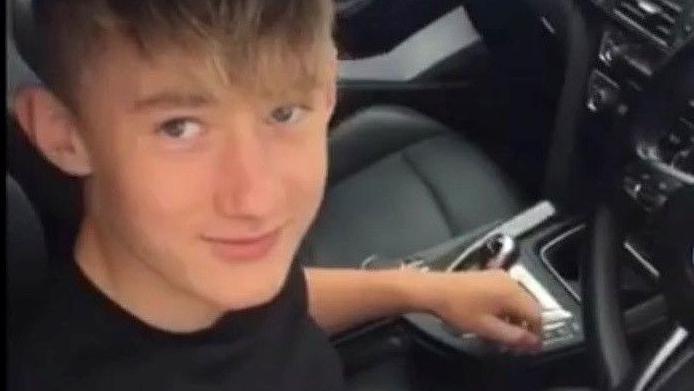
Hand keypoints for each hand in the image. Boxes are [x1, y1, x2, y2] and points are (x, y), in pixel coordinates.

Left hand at [411, 269, 541, 351]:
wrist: (434, 290)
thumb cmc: (458, 308)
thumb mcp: (487, 328)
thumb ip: (514, 336)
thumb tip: (533, 343)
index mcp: (513, 292)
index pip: (537, 315)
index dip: (537, 333)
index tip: (530, 347)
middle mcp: (510, 281)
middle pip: (529, 307)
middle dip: (525, 326)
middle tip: (515, 343)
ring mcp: (499, 277)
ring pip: (518, 301)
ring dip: (514, 318)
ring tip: (501, 333)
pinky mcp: (489, 276)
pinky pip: (506, 294)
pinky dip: (505, 308)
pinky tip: (492, 318)